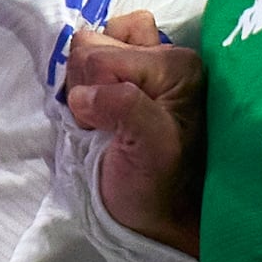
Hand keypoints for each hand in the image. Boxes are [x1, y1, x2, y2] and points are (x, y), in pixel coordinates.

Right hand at [69, 9, 205, 252]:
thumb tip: (85, 94)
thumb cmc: (157, 187)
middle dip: (88, 87)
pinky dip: (84, 83)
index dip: (95, 94)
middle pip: (91, 44)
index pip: (103, 56)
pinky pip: (90, 56)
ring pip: (86, 48)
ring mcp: (142, 65)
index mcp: (177, 66)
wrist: (157, 217)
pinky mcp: (124, 77)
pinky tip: (97, 113)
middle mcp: (163, 56)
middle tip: (106, 128)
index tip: (110, 132)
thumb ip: (126, 108)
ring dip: (85, 87)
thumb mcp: (152, 150)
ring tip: (102, 123)